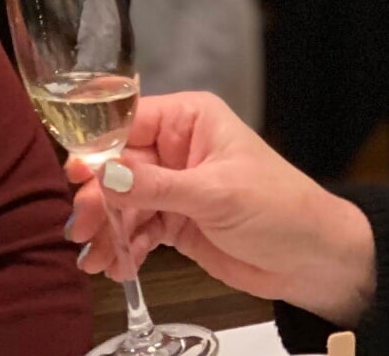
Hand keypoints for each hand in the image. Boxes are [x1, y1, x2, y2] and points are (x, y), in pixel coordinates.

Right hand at [67, 92, 376, 325]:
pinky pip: (136, 230)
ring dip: (108, 231)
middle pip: (117, 168)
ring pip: (122, 203)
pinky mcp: (175, 221)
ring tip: (97, 261)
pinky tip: (118, 267)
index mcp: (190, 120)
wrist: (313, 260)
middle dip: (100, 201)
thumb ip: (155, 186)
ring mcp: (174, 187)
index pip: (128, 122)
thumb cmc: (281, 210)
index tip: (76, 175)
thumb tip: (104, 174)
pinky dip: (124, 248)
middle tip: (84, 230)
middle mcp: (177, 148)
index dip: (97, 148)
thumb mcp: (215, 194)